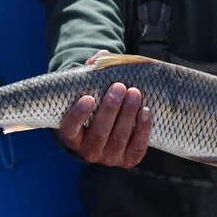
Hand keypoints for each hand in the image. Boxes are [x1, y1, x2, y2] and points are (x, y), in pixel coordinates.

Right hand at [58, 52, 151, 167]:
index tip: (88, 97)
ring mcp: (109, 158)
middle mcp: (88, 151)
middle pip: (99, 133)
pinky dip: (142, 129)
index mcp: (72, 136)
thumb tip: (101, 56)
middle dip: (110, 109)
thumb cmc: (96, 105)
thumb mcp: (88, 90)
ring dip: (127, 115)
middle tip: (119, 87)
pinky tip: (145, 111)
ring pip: (118, 139)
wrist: (112, 128)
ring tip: (134, 93)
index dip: (78, 115)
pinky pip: (136, 147)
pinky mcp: (128, 160)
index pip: (70, 128)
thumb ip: (91, 73)